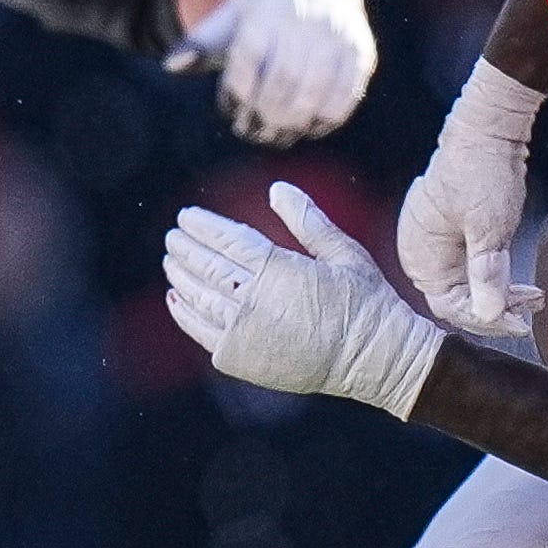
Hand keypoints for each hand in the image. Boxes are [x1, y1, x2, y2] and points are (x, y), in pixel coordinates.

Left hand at [165, 184, 445, 416]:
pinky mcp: (239, 358)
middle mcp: (252, 298)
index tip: (186, 217)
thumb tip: (276, 188)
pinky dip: (184, 313)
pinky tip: (176, 299)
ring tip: (172, 263)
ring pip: (198, 297)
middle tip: (173, 238)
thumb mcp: (343, 252)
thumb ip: (307, 220)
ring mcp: (242, 331)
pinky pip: (200, 331)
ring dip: (181, 277)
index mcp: (277, 268)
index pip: (226, 240)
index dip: (203, 226)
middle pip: (206, 266)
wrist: (376, 358)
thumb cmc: (365, 301)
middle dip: (185, 249)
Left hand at [172, 0, 375, 145]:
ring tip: (278, 136)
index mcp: (268, 7)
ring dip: (295, 120)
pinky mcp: (362, 49)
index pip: (249, 58)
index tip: (231, 111)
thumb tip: (171, 65)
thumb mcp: (225, 23)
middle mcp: (308, 17)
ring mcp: (339, 33)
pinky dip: (328, 117)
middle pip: (284, 78)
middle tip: (254, 133)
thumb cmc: (256, 16)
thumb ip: (199, 45)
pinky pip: (348, 92)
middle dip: (266, 113)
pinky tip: (309, 129)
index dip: (238, 91)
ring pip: (316, 88)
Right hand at [398, 60, 546, 336]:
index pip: (449, 305)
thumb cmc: (484, 173)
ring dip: (497, 294)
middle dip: (494, 307)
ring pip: (463, 285)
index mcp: (419, 253)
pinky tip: (519, 282)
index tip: (520, 323)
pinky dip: (492, 276)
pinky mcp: (447, 233)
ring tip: (534, 296)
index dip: (485, 319)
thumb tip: (487, 315)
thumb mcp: (489, 227)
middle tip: (532, 308)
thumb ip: (486, 274)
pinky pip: (467, 267)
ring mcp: (432, 242)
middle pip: (455, 298)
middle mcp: (419, 252)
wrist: (487, 129)